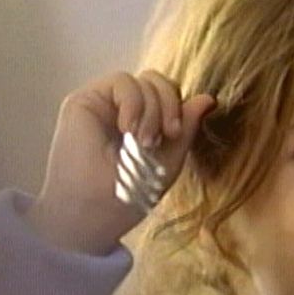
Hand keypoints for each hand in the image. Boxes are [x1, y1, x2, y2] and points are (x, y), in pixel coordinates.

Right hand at [25, 70, 215, 255]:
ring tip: (143, 141)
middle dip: (170, 104)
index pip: (168, 98)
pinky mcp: (85, 100)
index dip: (178, 107)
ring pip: (144, 80)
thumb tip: (209, 98)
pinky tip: (127, 128)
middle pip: (159, 83)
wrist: (91, 214)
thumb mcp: (167, 162)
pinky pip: (123, 81)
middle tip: (167, 134)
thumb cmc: (125, 198)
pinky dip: (134, 102)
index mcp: (143, 125)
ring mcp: (104, 105)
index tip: (176, 133)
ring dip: (152, 109)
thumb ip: (185, 130)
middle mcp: (123, 112)